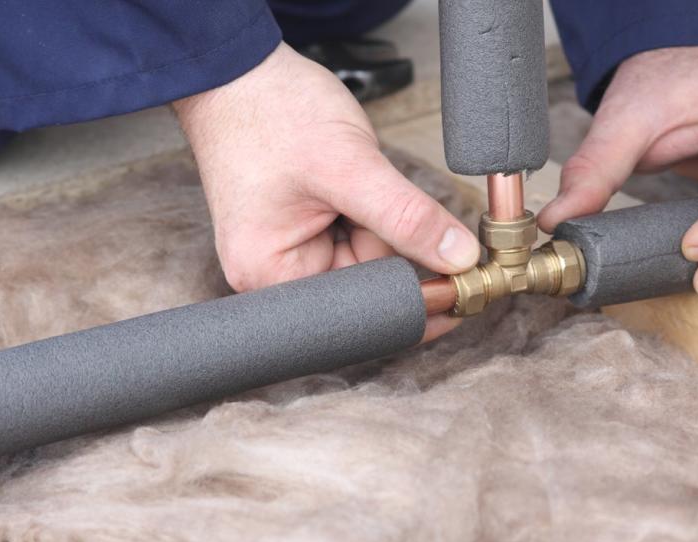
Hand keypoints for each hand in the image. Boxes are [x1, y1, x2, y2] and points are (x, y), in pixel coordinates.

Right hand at [174, 43, 479, 339]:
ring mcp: (287, 255)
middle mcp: (273, 277)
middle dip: (389, 246)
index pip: (359, 313)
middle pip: (364, 288)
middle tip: (379, 195)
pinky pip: (353, 238)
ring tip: (351, 178)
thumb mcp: (349, 165)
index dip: (411, 299)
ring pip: (365, 260)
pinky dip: (367, 213)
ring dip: (379, 224)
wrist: (238, 72)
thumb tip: (459, 258)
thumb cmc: (270, 112)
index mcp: (271, 275)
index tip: (456, 279)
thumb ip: (408, 217)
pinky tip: (349, 181)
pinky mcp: (299, 234)